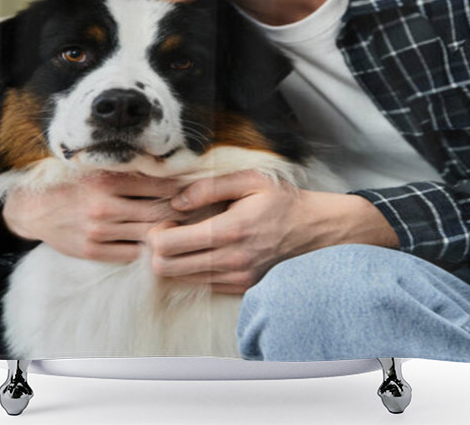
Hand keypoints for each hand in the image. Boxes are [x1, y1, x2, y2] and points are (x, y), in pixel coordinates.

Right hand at [2, 172, 187, 262]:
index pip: (158, 186)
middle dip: (183, 213)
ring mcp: (98, 232)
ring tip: (190, 229)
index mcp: (108, 181)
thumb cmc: (74, 184)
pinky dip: (149, 250)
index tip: (200, 189)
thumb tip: (171, 172)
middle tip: (203, 212)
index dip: (183, 189)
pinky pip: (132, 254)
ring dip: (171, 233)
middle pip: (157, 212)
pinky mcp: (93, 251)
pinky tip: (162, 245)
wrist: (35, 209)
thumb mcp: (100, 170)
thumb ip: (131, 173)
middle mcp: (104, 206)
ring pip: (147, 235)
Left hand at [146, 169, 397, 293]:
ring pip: (179, 280)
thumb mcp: (250, 180)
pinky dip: (191, 269)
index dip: (155, 234)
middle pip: (166, 269)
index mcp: (230, 231)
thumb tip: (177, 201)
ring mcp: (235, 279)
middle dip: (157, 250)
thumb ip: (210, 187)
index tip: (165, 220)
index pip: (168, 247)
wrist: (314, 229)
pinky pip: (200, 285)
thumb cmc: (281, 200)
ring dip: (173, 261)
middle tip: (170, 230)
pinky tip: (202, 249)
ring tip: (186, 238)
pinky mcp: (240, 288)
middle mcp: (231, 261)